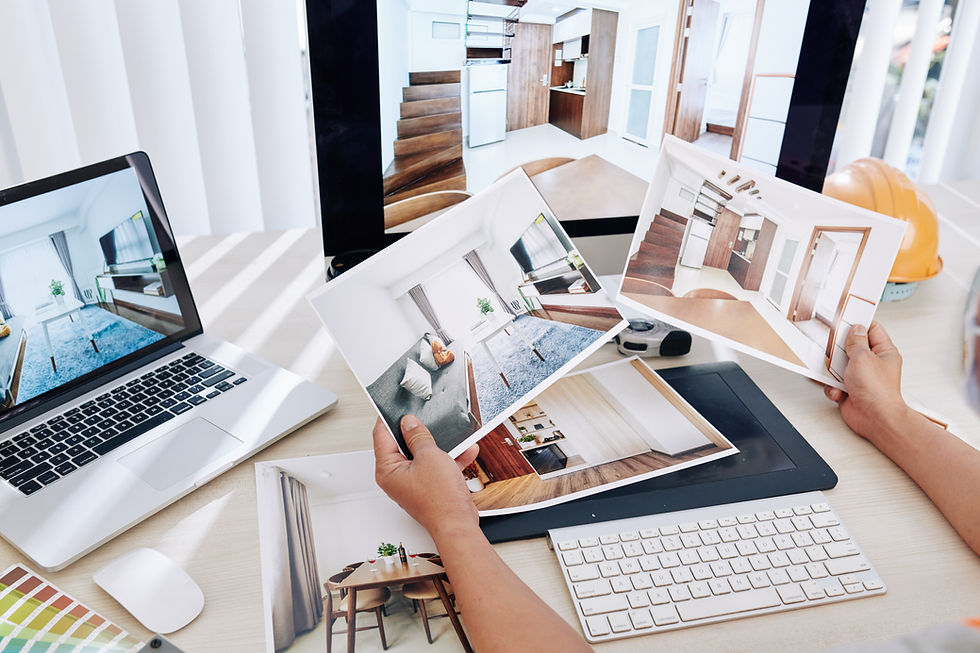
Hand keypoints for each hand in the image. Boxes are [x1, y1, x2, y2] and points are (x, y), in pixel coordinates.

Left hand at [373, 415, 479, 537]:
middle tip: (427, 418)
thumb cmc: (439, 500)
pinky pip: (436, 466)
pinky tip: (465, 451)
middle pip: (403, 444)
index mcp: (387, 469)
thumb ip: (418, 436)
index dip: (389, 418)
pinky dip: (449, 459)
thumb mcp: (429, 456)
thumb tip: (409, 423)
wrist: (458, 524)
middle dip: (419, 431)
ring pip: (423, 454)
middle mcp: (396, 476)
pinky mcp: (428, 486)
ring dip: (440, 445)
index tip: (398, 406)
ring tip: (452, 435)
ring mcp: (413, 482)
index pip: (381, 435)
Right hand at [824, 321, 908, 441]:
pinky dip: (833, 387)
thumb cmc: (878, 392)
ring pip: (839, 365)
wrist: (875, 419)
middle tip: (833, 347)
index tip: (845, 318)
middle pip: (852, 347)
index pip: (872, 329)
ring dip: (833, 370)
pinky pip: (834, 382)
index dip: (858, 323)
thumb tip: (854, 330)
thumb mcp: (863, 358)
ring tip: (834, 372)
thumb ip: (856, 342)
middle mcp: (873, 364)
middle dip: (840, 349)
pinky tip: (838, 390)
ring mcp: (861, 377)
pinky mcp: (850, 390)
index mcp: (884, 352)